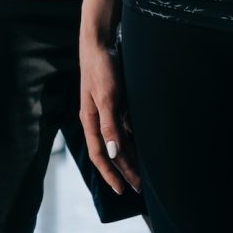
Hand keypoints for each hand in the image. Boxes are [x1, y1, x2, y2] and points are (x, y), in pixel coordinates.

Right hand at [79, 34, 140, 195]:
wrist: (100, 42)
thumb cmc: (101, 69)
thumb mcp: (107, 98)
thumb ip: (110, 126)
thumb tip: (112, 154)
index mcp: (91, 121)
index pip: (100, 155)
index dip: (111, 174)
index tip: (123, 190)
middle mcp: (97, 119)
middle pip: (111, 150)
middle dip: (123, 169)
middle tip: (138, 186)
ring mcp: (105, 110)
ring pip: (117, 139)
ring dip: (128, 155)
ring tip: (142, 170)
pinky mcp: (114, 100)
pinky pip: (123, 125)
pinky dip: (131, 137)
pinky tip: (141, 141)